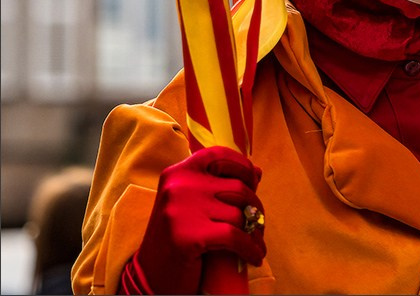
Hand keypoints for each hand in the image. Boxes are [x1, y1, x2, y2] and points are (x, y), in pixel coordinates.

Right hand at [119, 146, 265, 294]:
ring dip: (254, 230)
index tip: (253, 181)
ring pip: (238, 213)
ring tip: (256, 241)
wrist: (149, 277)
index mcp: (177, 173)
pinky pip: (234, 236)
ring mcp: (182, 210)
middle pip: (237, 187)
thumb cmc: (176, 238)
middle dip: (254, 206)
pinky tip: (255, 256)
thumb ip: (219, 186)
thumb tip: (258, 172)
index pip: (219, 155)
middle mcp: (178, 186)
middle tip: (257, 222)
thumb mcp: (192, 205)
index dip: (243, 166)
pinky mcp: (188, 236)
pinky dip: (250, 248)